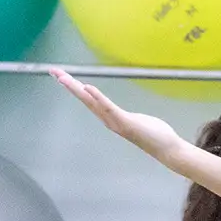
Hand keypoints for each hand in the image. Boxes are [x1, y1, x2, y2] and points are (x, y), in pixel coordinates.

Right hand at [51, 69, 183, 159]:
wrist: (167, 149)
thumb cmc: (153, 134)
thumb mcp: (134, 120)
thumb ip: (122, 115)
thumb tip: (115, 111)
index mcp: (110, 117)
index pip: (88, 99)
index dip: (74, 87)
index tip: (61, 75)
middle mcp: (108, 120)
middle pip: (84, 99)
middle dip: (68, 85)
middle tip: (54, 72)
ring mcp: (116, 122)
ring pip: (92, 102)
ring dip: (77, 89)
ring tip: (64, 78)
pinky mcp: (126, 122)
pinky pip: (109, 108)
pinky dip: (98, 98)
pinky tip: (88, 88)